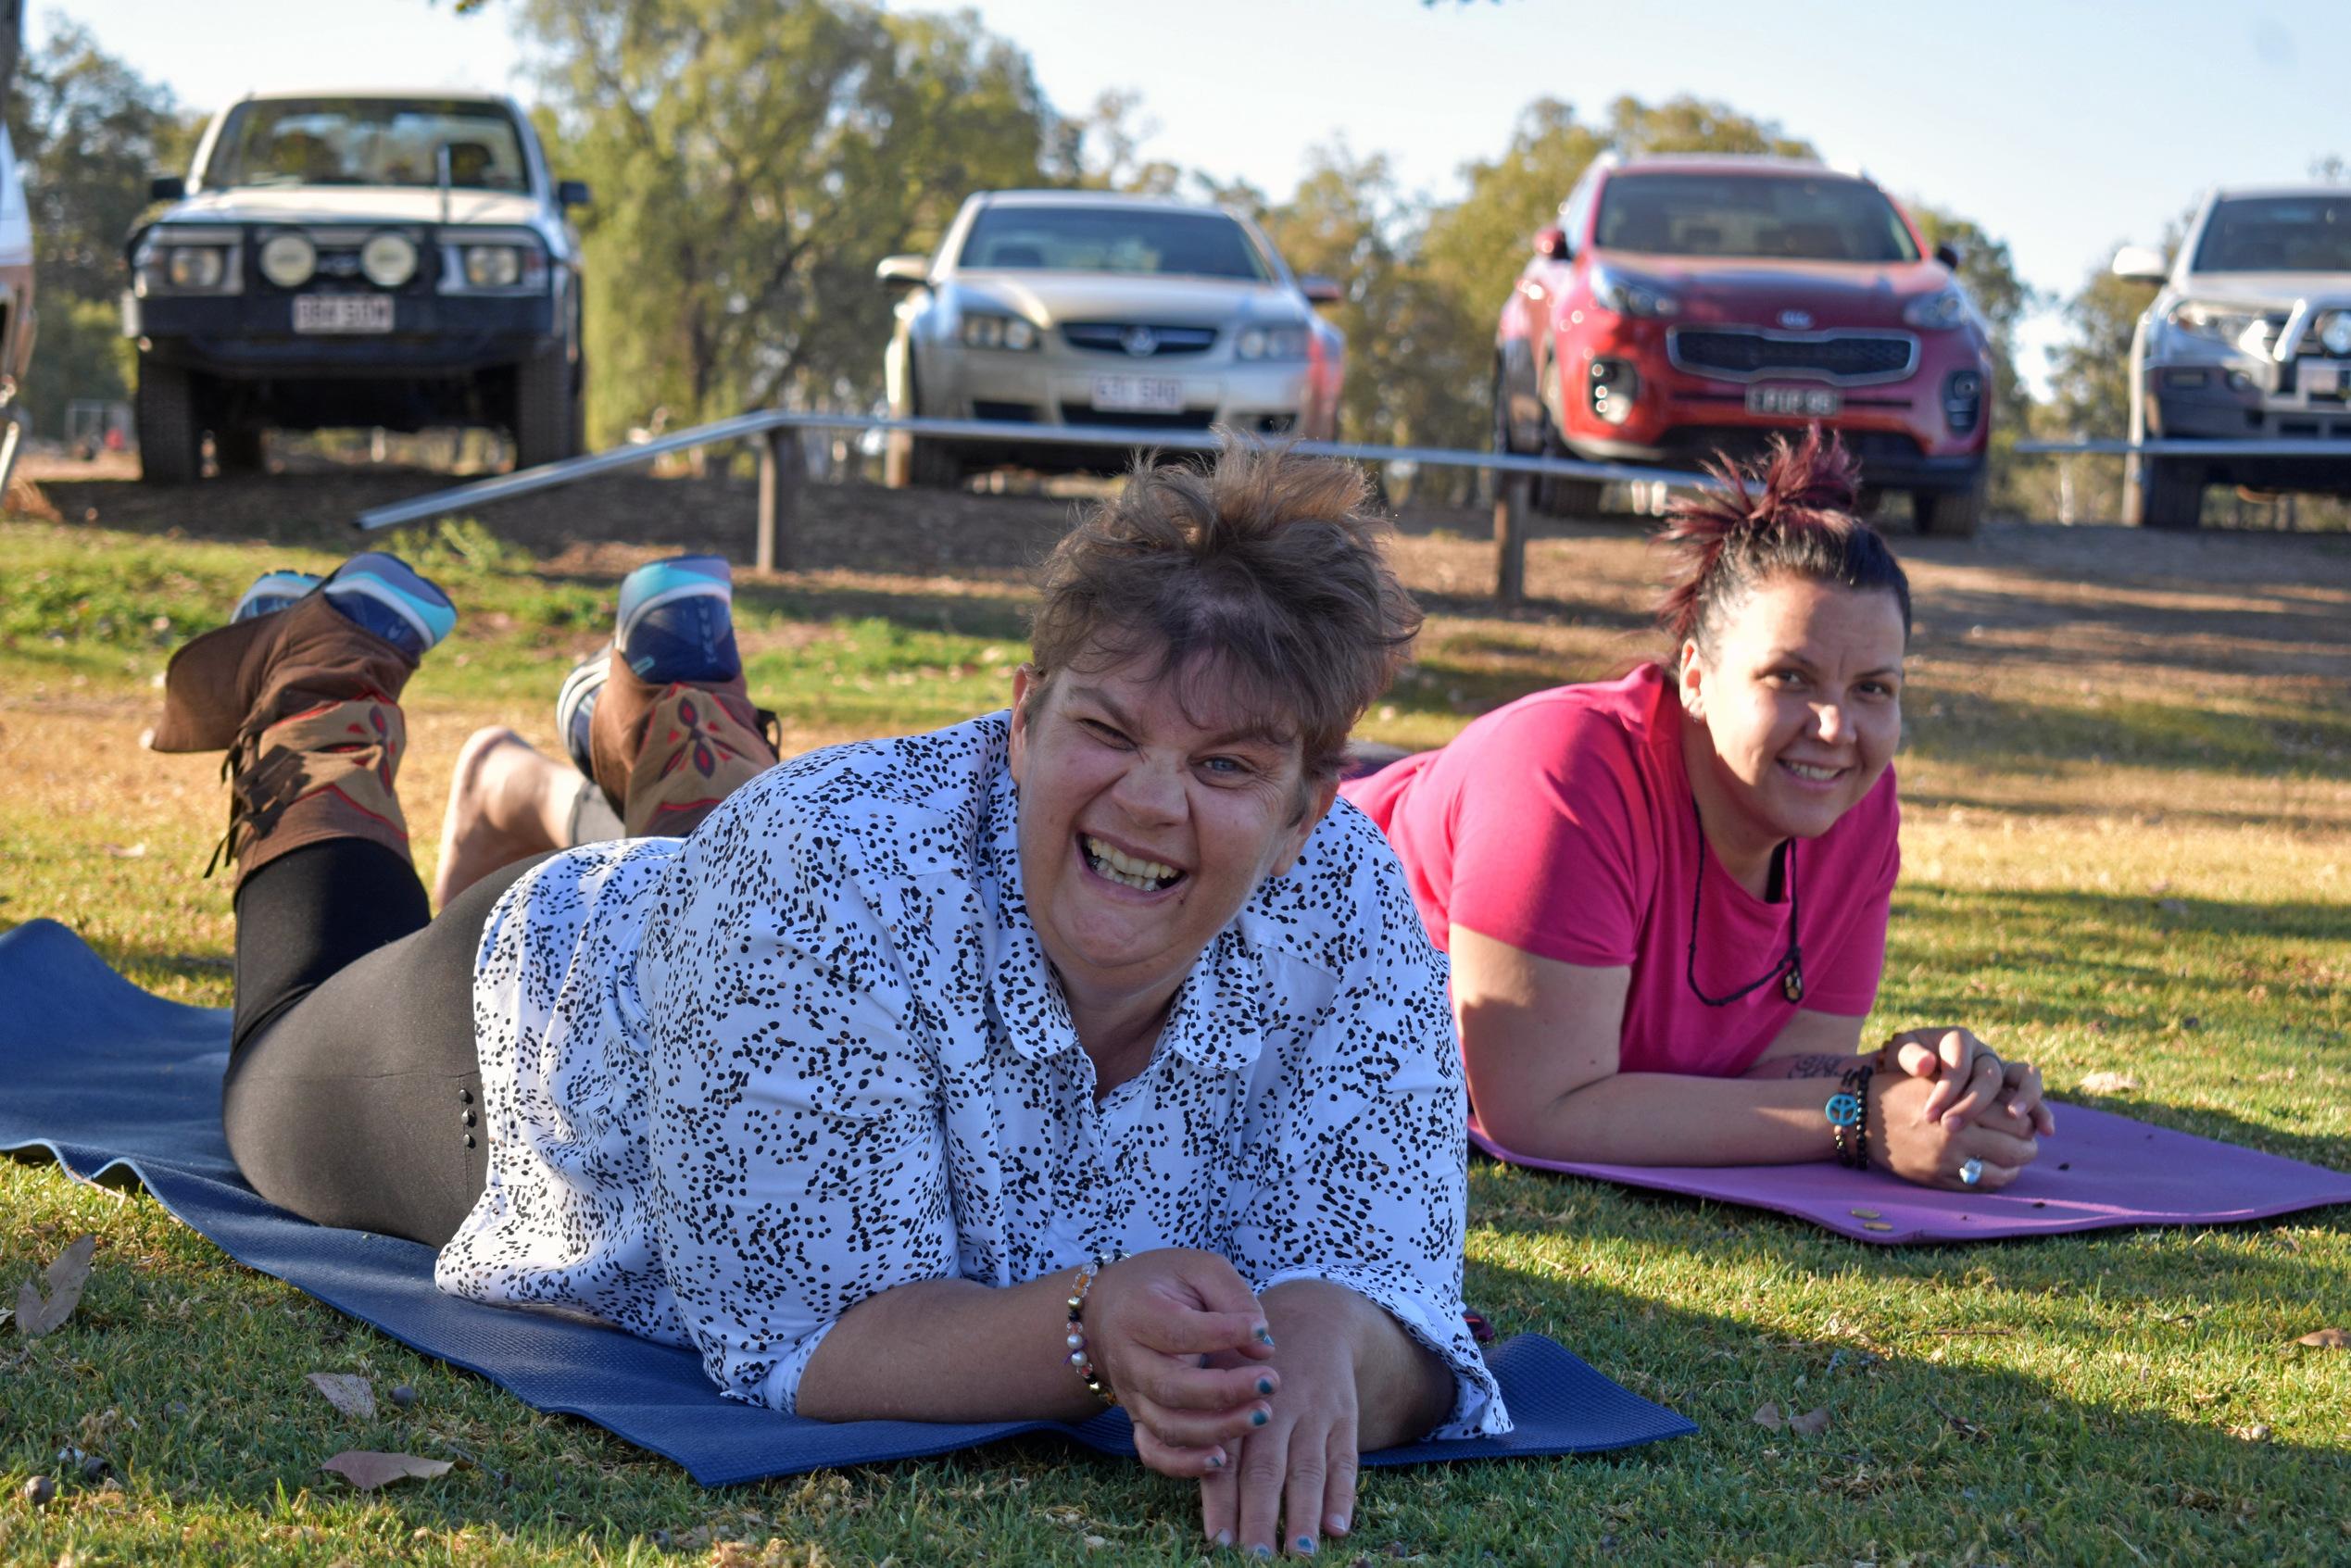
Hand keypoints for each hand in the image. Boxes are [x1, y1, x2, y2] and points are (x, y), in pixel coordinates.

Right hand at [1082, 1248, 1277, 1478]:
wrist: (1105, 1309)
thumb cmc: (1162, 1284)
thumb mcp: (1197, 1268)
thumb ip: (1232, 1297)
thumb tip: (1263, 1345)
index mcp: (1138, 1313)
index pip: (1180, 1331)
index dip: (1223, 1334)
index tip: (1261, 1331)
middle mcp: (1129, 1359)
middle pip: (1172, 1387)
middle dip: (1225, 1392)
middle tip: (1271, 1382)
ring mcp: (1131, 1395)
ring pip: (1168, 1426)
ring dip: (1217, 1429)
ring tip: (1261, 1415)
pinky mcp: (1137, 1419)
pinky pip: (1154, 1453)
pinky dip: (1184, 1465)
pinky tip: (1222, 1460)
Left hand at [1199, 1281, 1361, 1558]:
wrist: (1314, 1316)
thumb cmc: (1251, 1361)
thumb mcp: (1222, 1377)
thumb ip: (1206, 1426)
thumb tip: (1181, 1473)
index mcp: (1235, 1402)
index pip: (1227, 1460)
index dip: (1223, 1502)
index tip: (1219, 1543)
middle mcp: (1274, 1409)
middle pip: (1266, 1471)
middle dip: (1260, 1517)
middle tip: (1256, 1559)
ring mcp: (1313, 1413)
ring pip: (1307, 1469)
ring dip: (1302, 1513)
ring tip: (1298, 1552)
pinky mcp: (1344, 1416)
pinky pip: (1345, 1459)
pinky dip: (1343, 1494)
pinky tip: (1337, 1527)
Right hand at [1870, 1066, 2040, 1189]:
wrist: (1862, 1115)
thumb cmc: (1903, 1091)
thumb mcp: (1939, 1080)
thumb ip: (1975, 1089)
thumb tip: (2017, 1104)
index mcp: (1961, 1105)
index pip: (2017, 1119)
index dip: (2027, 1119)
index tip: (2023, 1118)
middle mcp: (1957, 1136)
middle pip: (2017, 1148)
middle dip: (2027, 1145)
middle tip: (2026, 1140)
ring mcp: (1948, 1161)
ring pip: (2004, 1172)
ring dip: (2015, 1165)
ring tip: (2012, 1157)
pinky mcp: (1937, 1178)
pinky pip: (1980, 1186)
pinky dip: (1994, 1179)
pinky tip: (1994, 1169)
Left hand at [1886, 1027, 2054, 1137]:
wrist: (1910, 1072)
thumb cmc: (1905, 1062)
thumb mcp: (1898, 1053)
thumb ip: (1909, 1055)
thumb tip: (1926, 1063)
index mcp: (1958, 1040)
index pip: (1959, 1065)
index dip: (1946, 1091)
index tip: (1930, 1115)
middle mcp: (1984, 1053)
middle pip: (1989, 1075)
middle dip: (1971, 1104)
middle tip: (1951, 1126)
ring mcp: (2001, 1071)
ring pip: (2024, 1078)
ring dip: (2023, 1098)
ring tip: (2014, 1117)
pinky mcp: (2011, 1091)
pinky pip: (2032, 1097)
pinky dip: (2041, 1111)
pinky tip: (2045, 1130)